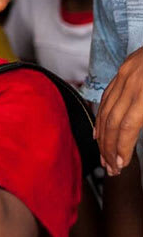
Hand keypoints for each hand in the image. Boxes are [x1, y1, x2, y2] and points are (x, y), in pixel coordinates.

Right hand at [96, 46, 142, 173]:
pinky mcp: (123, 69)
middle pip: (112, 120)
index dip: (120, 148)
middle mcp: (131, 82)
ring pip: (105, 108)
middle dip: (108, 146)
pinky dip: (101, 114)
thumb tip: (137, 136)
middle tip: (110, 167)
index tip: (120, 165)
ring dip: (102, 134)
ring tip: (103, 154)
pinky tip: (99, 129)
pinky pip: (107, 95)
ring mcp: (125, 73)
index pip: (126, 127)